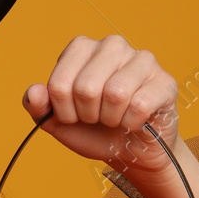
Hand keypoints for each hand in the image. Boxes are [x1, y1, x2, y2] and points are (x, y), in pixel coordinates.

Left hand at [22, 35, 180, 179]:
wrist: (129, 152)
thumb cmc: (93, 130)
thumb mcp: (58, 121)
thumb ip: (38, 107)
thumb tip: (34, 93)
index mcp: (81, 48)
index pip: (58, 84)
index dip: (63, 110)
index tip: (73, 115)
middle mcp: (111, 45)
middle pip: (86, 87)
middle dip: (87, 114)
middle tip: (96, 117)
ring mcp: (142, 59)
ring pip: (115, 94)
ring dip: (110, 119)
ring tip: (115, 118)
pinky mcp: (164, 80)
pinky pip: (140, 105)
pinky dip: (132, 123)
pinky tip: (135, 121)